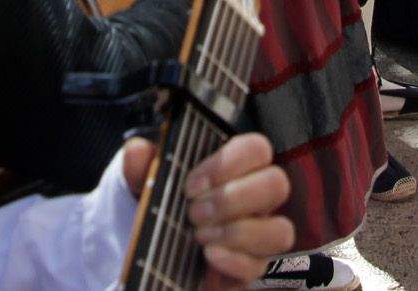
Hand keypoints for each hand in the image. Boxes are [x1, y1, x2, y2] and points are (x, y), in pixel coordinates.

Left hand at [119, 133, 292, 288]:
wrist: (151, 251)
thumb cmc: (160, 208)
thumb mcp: (146, 184)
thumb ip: (141, 165)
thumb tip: (137, 150)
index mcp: (235, 169)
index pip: (257, 148)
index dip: (228, 163)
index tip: (192, 185)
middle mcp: (254, 199)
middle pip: (277, 184)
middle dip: (232, 198)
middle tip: (194, 213)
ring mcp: (257, 235)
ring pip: (280, 230)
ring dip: (238, 232)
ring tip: (200, 236)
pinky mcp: (250, 269)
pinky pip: (260, 266)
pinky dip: (234, 261)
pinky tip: (208, 256)